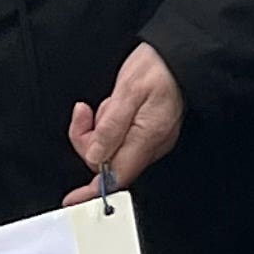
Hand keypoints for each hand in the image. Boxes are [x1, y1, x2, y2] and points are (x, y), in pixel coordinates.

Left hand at [65, 43, 183, 198]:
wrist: (180, 54)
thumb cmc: (159, 68)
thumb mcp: (128, 91)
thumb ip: (111, 126)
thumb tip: (96, 157)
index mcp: (147, 137)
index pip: (116, 177)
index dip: (92, 190)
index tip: (74, 199)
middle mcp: (152, 144)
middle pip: (108, 163)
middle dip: (88, 141)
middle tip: (84, 114)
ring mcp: (152, 140)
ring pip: (112, 150)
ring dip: (99, 130)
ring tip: (109, 103)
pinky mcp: (149, 132)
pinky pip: (120, 139)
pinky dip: (109, 126)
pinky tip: (115, 107)